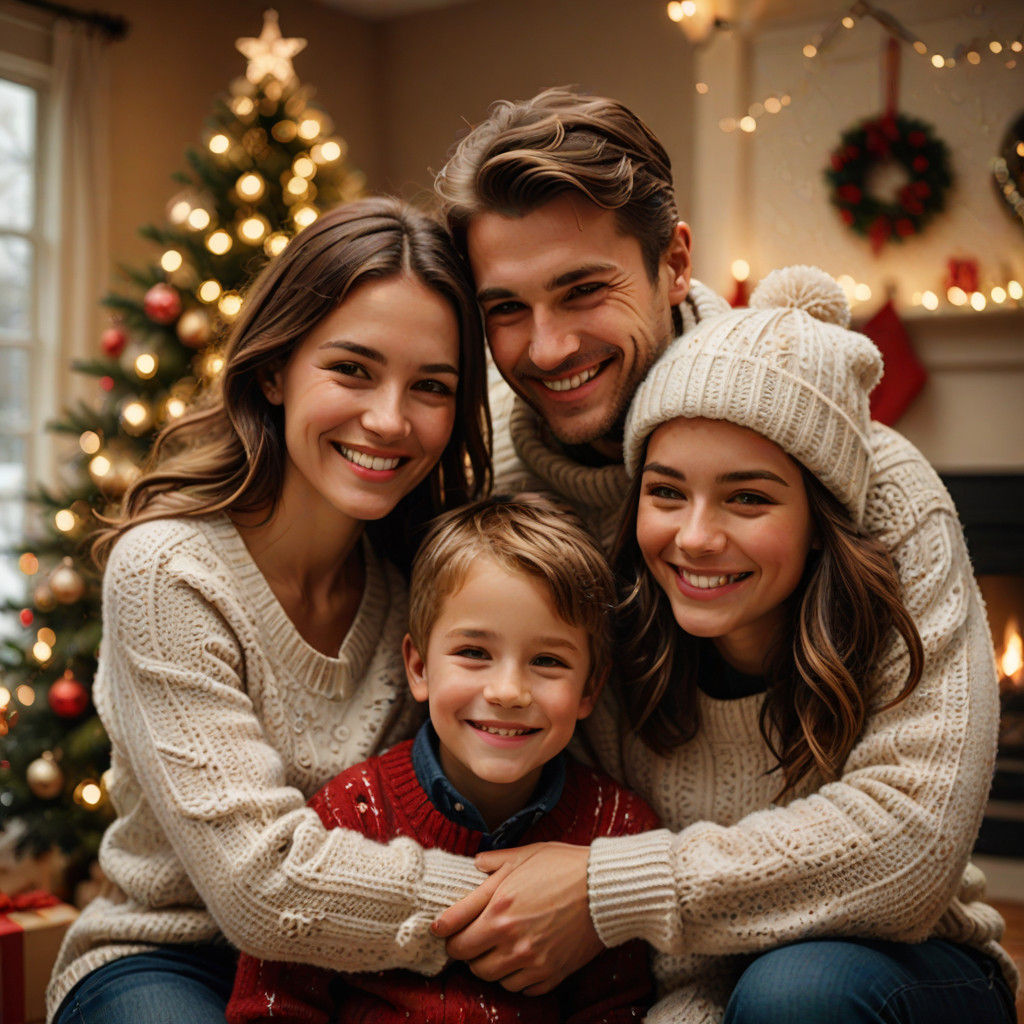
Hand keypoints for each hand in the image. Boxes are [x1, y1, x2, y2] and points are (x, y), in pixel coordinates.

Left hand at [432, 842, 602, 994]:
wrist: (605, 889)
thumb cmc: (564, 866)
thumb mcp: (525, 855)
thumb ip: (494, 862)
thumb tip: (475, 864)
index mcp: (498, 907)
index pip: (452, 933)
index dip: (444, 932)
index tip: (443, 929)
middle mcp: (509, 937)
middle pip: (468, 961)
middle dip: (466, 949)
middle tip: (473, 937)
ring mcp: (530, 960)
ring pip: (492, 977)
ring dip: (489, 964)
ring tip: (498, 948)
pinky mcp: (550, 974)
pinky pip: (520, 988)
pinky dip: (516, 977)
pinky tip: (521, 959)